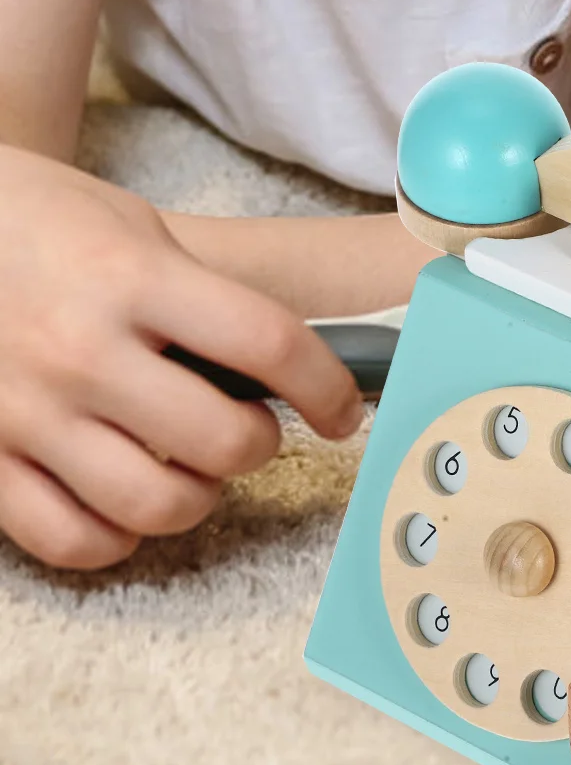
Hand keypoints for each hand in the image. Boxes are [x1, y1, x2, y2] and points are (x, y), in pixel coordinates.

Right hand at [0, 145, 364, 568]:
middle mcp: (81, 349)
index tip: (345, 408)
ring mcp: (26, 412)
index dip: (328, 385)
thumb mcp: (141, 233)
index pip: (268, 343)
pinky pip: (69, 540)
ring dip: (200, 495)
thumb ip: (208, 298)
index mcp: (134, 278)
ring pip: (154, 504)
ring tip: (197, 465)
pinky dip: (119, 536)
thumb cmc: (48, 224)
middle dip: (262, 442)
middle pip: (221, 440)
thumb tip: (290, 369)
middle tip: (257, 427)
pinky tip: (131, 502)